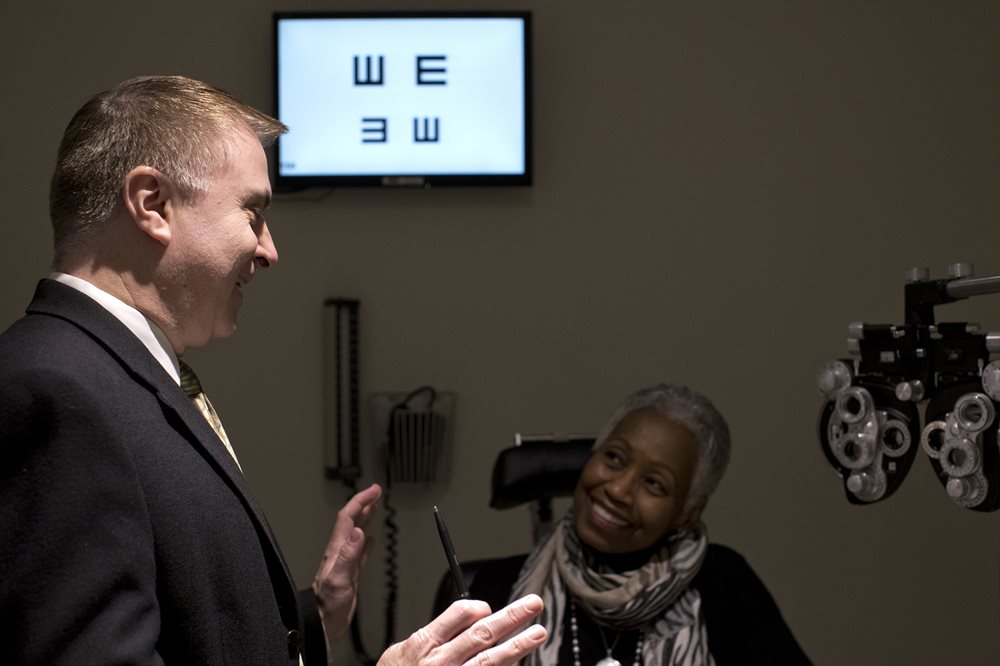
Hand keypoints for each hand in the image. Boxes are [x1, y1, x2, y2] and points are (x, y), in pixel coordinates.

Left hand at [313, 483, 381, 641]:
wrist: (323, 623)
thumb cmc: (329, 604)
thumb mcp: (340, 578)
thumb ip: (349, 554)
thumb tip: (360, 530)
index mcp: (337, 549)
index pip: (348, 518)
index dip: (361, 501)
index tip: (374, 490)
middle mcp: (340, 551)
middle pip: (351, 521)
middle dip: (363, 504)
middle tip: (376, 492)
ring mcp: (344, 561)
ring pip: (355, 533)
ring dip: (364, 518)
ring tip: (374, 508)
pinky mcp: (349, 573)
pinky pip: (359, 551)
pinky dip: (366, 541)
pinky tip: (371, 541)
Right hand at [377, 594, 546, 665]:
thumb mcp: (403, 651)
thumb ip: (433, 634)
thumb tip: (466, 617)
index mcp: (425, 644)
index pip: (459, 615)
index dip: (479, 608)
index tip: (489, 609)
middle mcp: (441, 662)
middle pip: (482, 634)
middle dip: (511, 617)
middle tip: (533, 604)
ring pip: (491, 661)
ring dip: (518, 645)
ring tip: (538, 632)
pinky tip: (519, 662)